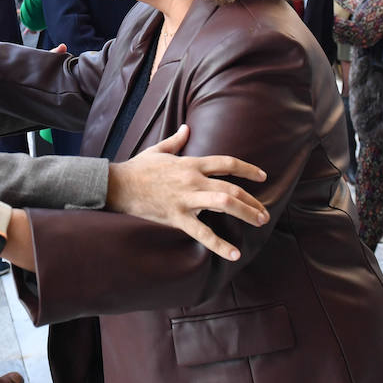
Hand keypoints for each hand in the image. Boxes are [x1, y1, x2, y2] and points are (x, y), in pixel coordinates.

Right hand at [106, 125, 268, 261]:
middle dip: (252, 200)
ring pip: (224, 203)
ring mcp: (186, 198)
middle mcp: (193, 179)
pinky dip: (219, 244)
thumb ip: (176, 140)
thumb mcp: (158, 150)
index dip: (247, 169)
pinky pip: (202, 232)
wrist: (118, 185)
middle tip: (265, 212)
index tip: (262, 176)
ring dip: (246, 212)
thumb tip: (187, 129)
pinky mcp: (177, 216)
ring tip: (260, 221)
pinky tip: (234, 254)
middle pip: (231, 187)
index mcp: (191, 163)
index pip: (226, 163)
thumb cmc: (138, 168)